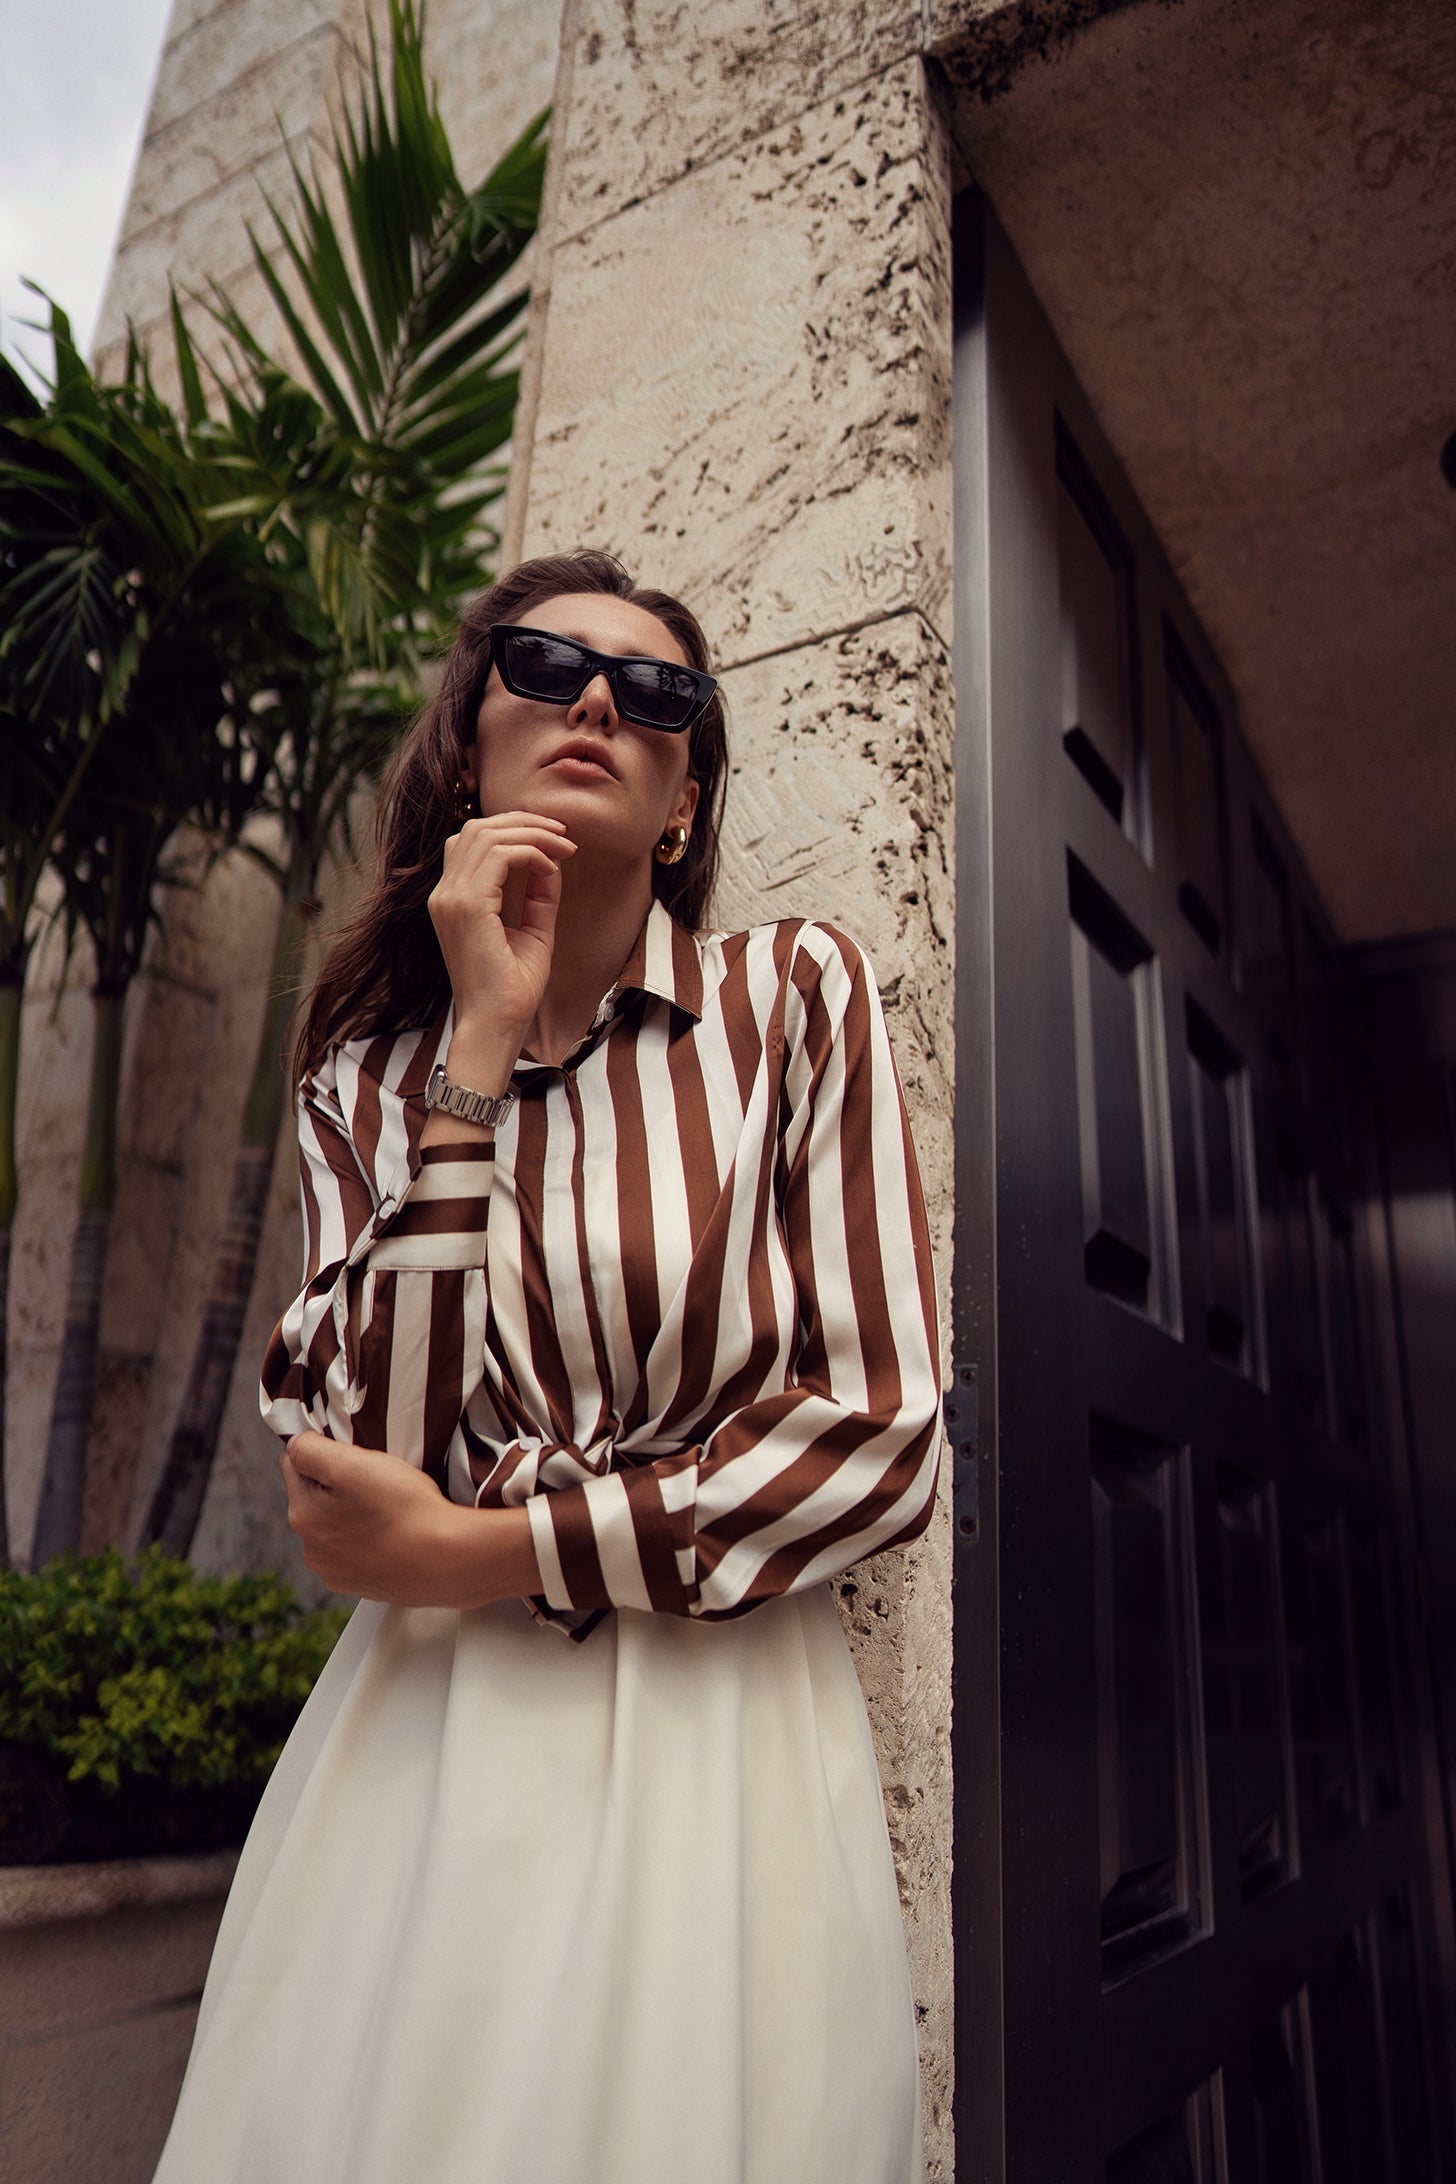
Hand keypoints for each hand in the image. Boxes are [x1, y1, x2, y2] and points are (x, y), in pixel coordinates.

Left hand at [281, 1431, 539, 1606]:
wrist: (447, 1560)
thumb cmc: (403, 1508)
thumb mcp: (351, 1464)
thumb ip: (309, 1449)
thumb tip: (294, 1445)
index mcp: (302, 1515)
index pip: (296, 1464)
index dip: (327, 1452)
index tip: (358, 1459)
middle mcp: (312, 1550)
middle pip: (317, 1497)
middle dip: (340, 1485)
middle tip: (379, 1482)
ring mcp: (337, 1573)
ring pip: (337, 1525)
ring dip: (355, 1514)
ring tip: (391, 1509)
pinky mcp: (363, 1586)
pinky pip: (358, 1550)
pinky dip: (371, 1540)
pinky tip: (394, 1534)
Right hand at [427, 811, 574, 1062]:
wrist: (498, 1024)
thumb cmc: (513, 989)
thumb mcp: (532, 931)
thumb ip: (538, 895)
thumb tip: (553, 861)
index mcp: (452, 899)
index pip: (474, 841)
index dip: (514, 829)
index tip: (555, 840)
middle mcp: (444, 894)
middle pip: (478, 828)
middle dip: (524, 821)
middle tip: (563, 833)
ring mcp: (450, 898)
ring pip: (488, 834)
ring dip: (531, 833)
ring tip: (564, 847)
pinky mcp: (466, 906)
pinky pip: (500, 855)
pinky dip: (530, 852)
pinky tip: (551, 868)